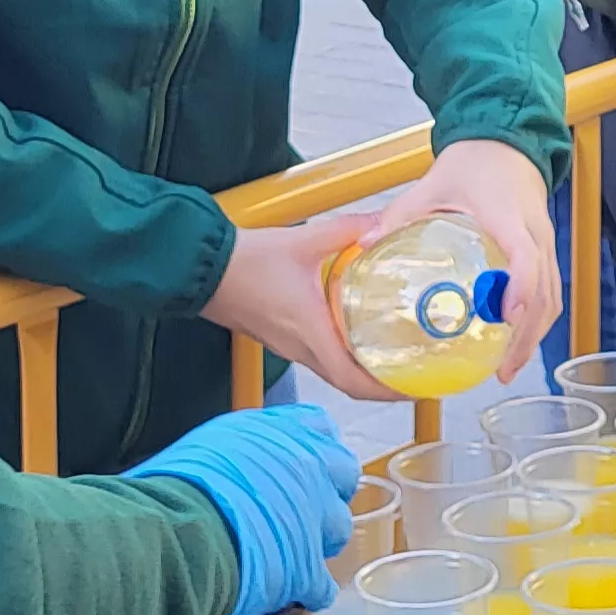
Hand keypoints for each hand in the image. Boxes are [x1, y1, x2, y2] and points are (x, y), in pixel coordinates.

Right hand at [130, 403, 360, 614]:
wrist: (176, 532)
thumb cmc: (175, 486)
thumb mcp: (207, 445)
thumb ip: (238, 450)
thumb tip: (231, 461)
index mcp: (277, 432)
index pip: (319, 426)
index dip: (314, 446)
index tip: (301, 461)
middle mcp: (305, 467)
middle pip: (343, 473)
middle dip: (326, 491)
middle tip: (299, 507)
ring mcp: (313, 517)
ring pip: (339, 528)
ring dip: (318, 540)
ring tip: (288, 550)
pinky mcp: (308, 567)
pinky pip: (323, 584)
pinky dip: (307, 590)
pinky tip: (288, 591)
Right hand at [205, 214, 396, 400]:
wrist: (200, 267)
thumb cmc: (244, 261)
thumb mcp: (304, 240)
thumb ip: (347, 230)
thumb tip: (380, 224)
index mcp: (310, 332)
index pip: (353, 381)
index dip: (388, 391)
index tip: (415, 388)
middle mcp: (300, 348)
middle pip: (348, 385)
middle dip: (382, 387)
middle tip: (412, 375)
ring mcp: (287, 346)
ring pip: (332, 372)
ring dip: (361, 373)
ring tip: (390, 358)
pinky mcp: (279, 337)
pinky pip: (317, 357)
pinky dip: (341, 356)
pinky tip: (354, 336)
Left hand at [368, 139, 562, 382]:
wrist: (506, 141)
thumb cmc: (473, 163)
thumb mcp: (432, 184)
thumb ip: (400, 215)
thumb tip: (365, 245)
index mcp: (508, 216)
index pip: (526, 256)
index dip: (520, 288)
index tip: (506, 318)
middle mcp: (535, 233)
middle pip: (545, 291)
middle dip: (527, 334)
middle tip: (501, 370)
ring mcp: (546, 242)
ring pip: (553, 296)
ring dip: (535, 334)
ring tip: (507, 368)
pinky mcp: (546, 249)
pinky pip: (551, 290)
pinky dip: (538, 320)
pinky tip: (516, 343)